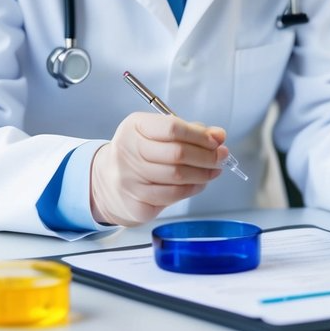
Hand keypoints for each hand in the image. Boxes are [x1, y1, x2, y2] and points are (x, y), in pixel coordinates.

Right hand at [90, 112, 227, 225]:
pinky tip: (198, 183)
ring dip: (203, 174)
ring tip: (213, 170)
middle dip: (206, 156)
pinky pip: (172, 196)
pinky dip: (191, 190)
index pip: (172, 128)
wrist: (108, 181)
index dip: (200, 135)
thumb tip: (218, 135)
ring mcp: (129, 179)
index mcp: (134, 127)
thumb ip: (189, 131)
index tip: (216, 140)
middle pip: (177, 154)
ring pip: (177, 178)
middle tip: (221, 157)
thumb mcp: (157, 132)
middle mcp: (128, 152)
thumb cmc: (139, 152)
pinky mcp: (135, 203)